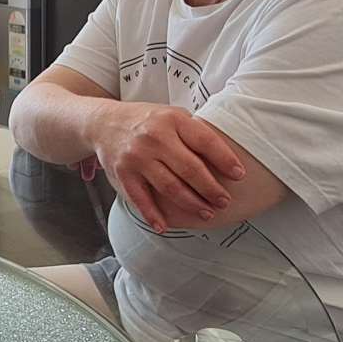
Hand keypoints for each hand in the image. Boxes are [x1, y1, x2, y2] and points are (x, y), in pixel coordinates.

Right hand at [89, 102, 244, 233]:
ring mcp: (137, 157)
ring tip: (206, 212)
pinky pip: (141, 198)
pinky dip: (153, 215)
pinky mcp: (123, 173)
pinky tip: (164, 226)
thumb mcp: (171, 115)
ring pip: (170, 187)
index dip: (225, 160)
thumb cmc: (145, 121)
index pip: (205, 142)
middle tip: (224, 201)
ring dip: (191, 204)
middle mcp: (154, 137)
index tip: (239, 175)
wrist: (103, 123)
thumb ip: (193, 132)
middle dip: (211, 189)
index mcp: (171, 120)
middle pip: (190, 169)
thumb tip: (226, 156)